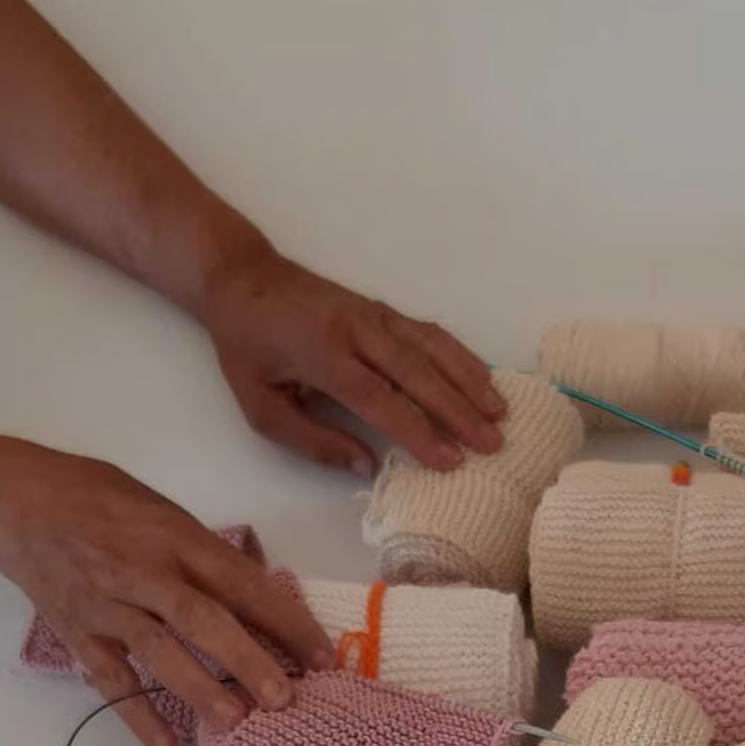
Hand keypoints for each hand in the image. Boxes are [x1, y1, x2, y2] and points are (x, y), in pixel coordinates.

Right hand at [0, 438, 333, 745]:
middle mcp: (143, 569)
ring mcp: (107, 603)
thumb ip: (204, 554)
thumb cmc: (98, 499)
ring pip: (157, 648)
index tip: (322, 655)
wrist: (13, 500)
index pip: (240, 581)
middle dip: (247, 659)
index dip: (284, 618)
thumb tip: (258, 600)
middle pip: (201, 617)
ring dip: (198, 688)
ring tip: (234, 721)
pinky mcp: (76, 630)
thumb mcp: (160, 509)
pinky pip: (108, 677)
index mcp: (176, 536)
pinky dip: (135, 712)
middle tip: (285, 699)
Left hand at [203, 244, 504, 475]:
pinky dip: (461, 356)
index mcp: (323, 356)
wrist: (244, 279)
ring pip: (432, 349)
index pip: (380, 399)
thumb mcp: (261, 406)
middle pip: (417, 373)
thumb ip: (313, 440)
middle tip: (492, 444)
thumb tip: (366, 466)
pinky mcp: (384, 309)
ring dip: (469, 381)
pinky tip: (484, 378)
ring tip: (500, 414)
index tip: (449, 460)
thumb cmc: (249, 349)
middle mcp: (356, 330)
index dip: (417, 432)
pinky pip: (430, 333)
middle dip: (459, 411)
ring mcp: (375, 315)